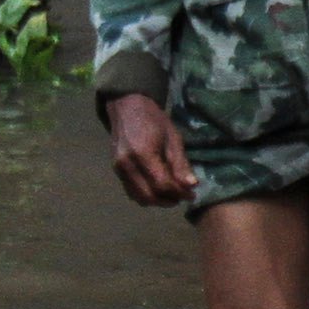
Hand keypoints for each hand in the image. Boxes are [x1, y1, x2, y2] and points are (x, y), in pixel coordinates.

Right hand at [105, 90, 196, 205]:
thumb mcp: (173, 138)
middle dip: (169, 200)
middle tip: (184, 196)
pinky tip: (159, 189)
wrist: (127, 108)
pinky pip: (132, 192)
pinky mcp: (116, 172)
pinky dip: (147, 196)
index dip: (179, 192)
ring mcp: (119, 170)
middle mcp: (127, 165)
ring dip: (158, 201)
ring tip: (173, 194)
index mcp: (142, 154)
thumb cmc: (154, 119)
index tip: (192, 194)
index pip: (162, 184)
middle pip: (149, 196)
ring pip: (139, 197)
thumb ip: (180, 163)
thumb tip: (192, 186)